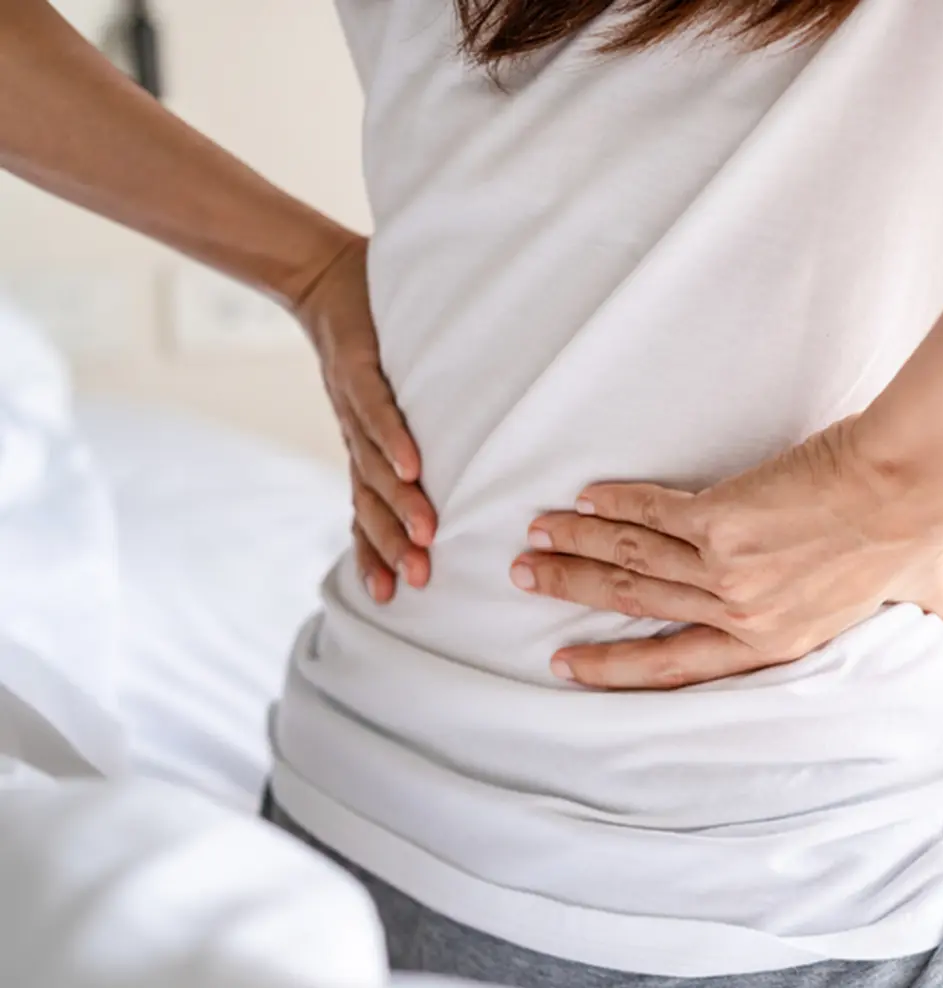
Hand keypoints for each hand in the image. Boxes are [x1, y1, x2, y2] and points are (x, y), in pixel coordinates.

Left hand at [291, 235, 434, 602]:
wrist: (324, 280)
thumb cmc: (372, 342)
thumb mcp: (392, 397)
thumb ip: (418, 431)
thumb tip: (462, 465)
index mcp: (364, 449)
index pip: (365, 510)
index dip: (373, 551)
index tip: (390, 595)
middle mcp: (356, 437)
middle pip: (371, 502)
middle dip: (392, 544)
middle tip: (420, 581)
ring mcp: (353, 405)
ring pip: (374, 466)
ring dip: (399, 504)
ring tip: (426, 537)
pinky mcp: (355, 368)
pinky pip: (377, 410)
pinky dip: (393, 440)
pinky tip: (411, 468)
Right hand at [512, 419, 942, 688]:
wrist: (904, 486)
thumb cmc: (918, 538)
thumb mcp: (932, 599)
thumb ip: (941, 622)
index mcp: (778, 642)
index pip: (682, 665)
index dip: (621, 669)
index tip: (572, 666)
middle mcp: (742, 614)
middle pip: (638, 612)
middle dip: (573, 598)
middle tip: (525, 584)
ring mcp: (725, 570)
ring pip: (629, 564)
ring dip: (574, 552)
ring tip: (529, 541)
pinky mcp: (717, 519)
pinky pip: (648, 516)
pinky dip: (611, 507)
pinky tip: (579, 501)